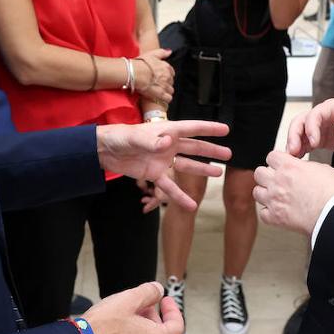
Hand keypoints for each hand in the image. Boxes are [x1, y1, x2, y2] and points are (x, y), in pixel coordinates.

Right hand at [82, 282, 182, 333]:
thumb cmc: (102, 325)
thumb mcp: (129, 298)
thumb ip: (149, 292)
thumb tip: (158, 290)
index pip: (177, 327)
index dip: (173, 310)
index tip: (165, 301)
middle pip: (158, 333)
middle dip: (150, 316)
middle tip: (137, 304)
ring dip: (137, 328)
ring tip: (122, 316)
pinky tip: (112, 330)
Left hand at [95, 120, 230, 210]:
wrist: (104, 151)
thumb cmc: (120, 137)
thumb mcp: (135, 138)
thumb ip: (152, 142)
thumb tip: (167, 143)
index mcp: (166, 131)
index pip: (192, 128)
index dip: (209, 128)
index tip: (226, 129)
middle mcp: (168, 145)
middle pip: (194, 148)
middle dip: (211, 150)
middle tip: (229, 154)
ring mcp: (163, 160)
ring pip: (187, 166)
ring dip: (202, 170)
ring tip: (218, 173)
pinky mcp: (155, 175)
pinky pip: (170, 187)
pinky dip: (180, 196)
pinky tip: (191, 205)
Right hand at [133, 49, 173, 102]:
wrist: (134, 73)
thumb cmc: (140, 63)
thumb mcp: (152, 54)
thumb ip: (162, 53)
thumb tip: (169, 52)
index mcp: (166, 67)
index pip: (171, 73)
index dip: (166, 75)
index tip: (160, 77)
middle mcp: (167, 76)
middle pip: (171, 82)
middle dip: (165, 83)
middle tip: (157, 84)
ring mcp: (165, 85)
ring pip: (170, 90)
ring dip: (166, 91)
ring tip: (157, 91)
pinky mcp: (161, 94)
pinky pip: (168, 98)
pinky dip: (165, 98)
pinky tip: (160, 97)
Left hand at [253, 151, 333, 235]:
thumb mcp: (321, 168)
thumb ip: (304, 167)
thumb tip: (300, 168)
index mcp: (289, 167)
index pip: (271, 157)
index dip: (277, 161)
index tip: (280, 165)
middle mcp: (278, 182)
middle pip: (259, 173)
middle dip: (267, 175)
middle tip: (276, 180)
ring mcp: (274, 200)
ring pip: (257, 192)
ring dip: (265, 193)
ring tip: (275, 196)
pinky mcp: (276, 218)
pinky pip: (262, 213)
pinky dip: (269, 213)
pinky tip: (278, 211)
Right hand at [285, 98, 333, 157]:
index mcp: (331, 108)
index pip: (315, 114)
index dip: (311, 128)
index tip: (314, 143)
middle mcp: (320, 116)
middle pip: (300, 121)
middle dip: (294, 135)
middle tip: (293, 151)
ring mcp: (317, 127)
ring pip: (298, 132)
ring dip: (292, 144)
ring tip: (291, 158)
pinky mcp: (317, 139)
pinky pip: (303, 143)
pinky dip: (298, 151)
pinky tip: (296, 160)